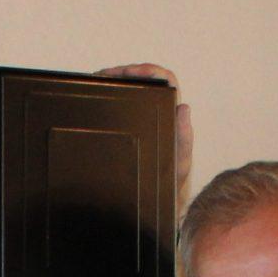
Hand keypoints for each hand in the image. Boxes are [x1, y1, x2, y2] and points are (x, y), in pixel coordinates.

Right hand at [95, 63, 191, 201]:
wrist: (159, 206)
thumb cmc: (170, 187)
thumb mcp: (178, 166)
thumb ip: (184, 139)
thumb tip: (184, 107)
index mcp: (173, 116)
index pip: (166, 80)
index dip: (148, 70)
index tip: (127, 72)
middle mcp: (160, 113)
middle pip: (144, 79)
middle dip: (122, 72)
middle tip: (101, 77)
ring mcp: (144, 119)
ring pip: (130, 89)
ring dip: (113, 81)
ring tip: (93, 83)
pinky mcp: (130, 128)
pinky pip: (120, 104)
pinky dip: (106, 96)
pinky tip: (92, 98)